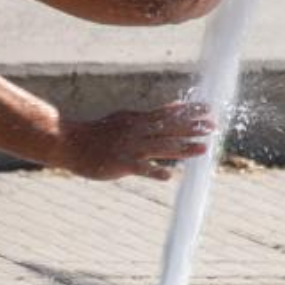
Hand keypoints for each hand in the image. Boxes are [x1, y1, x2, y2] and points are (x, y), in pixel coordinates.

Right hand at [57, 100, 214, 180]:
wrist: (71, 143)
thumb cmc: (99, 133)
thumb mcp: (125, 119)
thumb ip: (149, 118)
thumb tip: (173, 110)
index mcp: (138, 120)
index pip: (168, 113)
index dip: (189, 112)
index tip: (208, 109)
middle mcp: (137, 131)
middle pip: (169, 128)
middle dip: (193, 127)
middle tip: (213, 126)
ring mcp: (130, 147)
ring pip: (162, 147)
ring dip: (183, 148)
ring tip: (203, 149)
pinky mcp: (122, 164)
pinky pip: (142, 168)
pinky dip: (155, 171)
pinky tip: (169, 176)